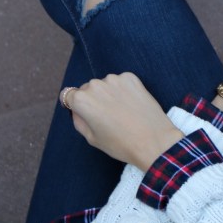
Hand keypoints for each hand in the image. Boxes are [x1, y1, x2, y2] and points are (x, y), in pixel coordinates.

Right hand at [60, 73, 182, 171]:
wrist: (154, 141)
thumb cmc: (121, 144)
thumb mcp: (91, 138)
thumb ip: (79, 120)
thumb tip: (76, 109)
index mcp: (81, 100)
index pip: (69, 95)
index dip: (76, 106)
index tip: (86, 114)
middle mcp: (95, 85)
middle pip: (88, 89)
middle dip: (94, 99)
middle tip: (108, 117)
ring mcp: (114, 79)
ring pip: (105, 85)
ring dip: (109, 94)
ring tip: (122, 113)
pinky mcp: (131, 78)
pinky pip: (121, 82)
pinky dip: (124, 90)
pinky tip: (132, 105)